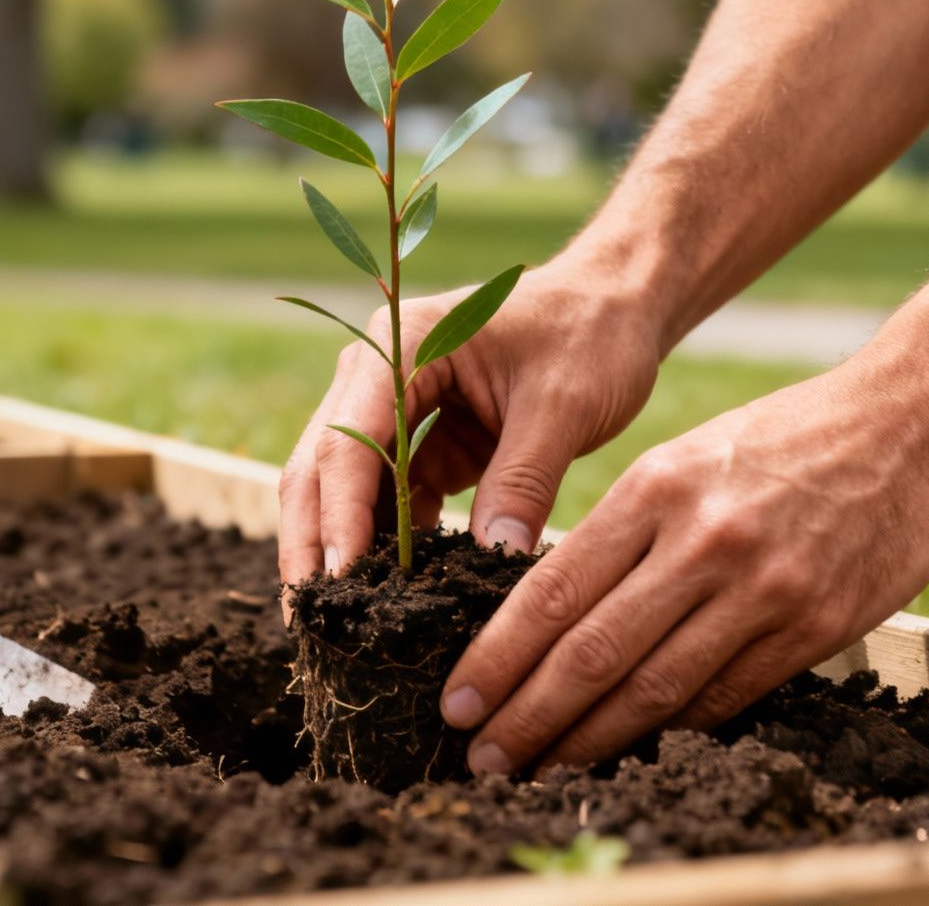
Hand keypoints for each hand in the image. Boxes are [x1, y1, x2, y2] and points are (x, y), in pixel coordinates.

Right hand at [277, 264, 662, 588]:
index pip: (350, 438)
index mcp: (403, 342)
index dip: (341, 513)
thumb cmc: (592, 333)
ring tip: (344, 624)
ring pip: (344, 490)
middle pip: (320, 466)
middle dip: (314, 543)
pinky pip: (388, 501)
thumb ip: (524, 479)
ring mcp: (394, 409)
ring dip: (344, 551)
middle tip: (312, 622)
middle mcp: (379, 371)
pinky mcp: (420, 443)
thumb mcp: (566, 403)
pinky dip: (386, 546)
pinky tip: (396, 598)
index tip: (341, 581)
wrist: (616, 305)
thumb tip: (494, 562)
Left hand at [437, 358, 928, 773]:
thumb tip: (552, 612)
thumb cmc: (784, 437)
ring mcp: (764, 589)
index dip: (498, 658)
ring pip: (656, 689)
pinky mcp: (817, 626)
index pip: (553, 591)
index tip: (457, 700)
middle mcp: (703, 541)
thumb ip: (625, 529)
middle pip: (593, 652)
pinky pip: (727, 696)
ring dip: (589, 740)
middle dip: (528, 716)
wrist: (913, 422)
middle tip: (480, 757)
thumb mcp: (686, 457)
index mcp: (657, 487)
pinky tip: (633, 751)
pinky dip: (672, 731)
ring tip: (542, 770)